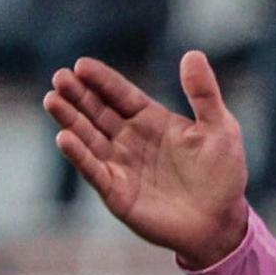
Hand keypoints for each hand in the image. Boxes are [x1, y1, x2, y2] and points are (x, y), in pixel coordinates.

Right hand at [44, 51, 248, 267]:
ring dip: (70, 120)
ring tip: (53, 100)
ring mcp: (121, 165)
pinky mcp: (116, 192)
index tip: (81, 64)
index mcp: (153, 121)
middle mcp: (131, 140)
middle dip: (78, 95)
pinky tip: (64, 138)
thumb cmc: (223, 173)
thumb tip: (193, 54)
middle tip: (59, 77)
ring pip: (89, 137)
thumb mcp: (219, 128)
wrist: (220, 220)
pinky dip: (79, 155)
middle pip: (98, 112)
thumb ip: (204, 94)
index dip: (102, 80)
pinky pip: (94, 170)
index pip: (121, 95)